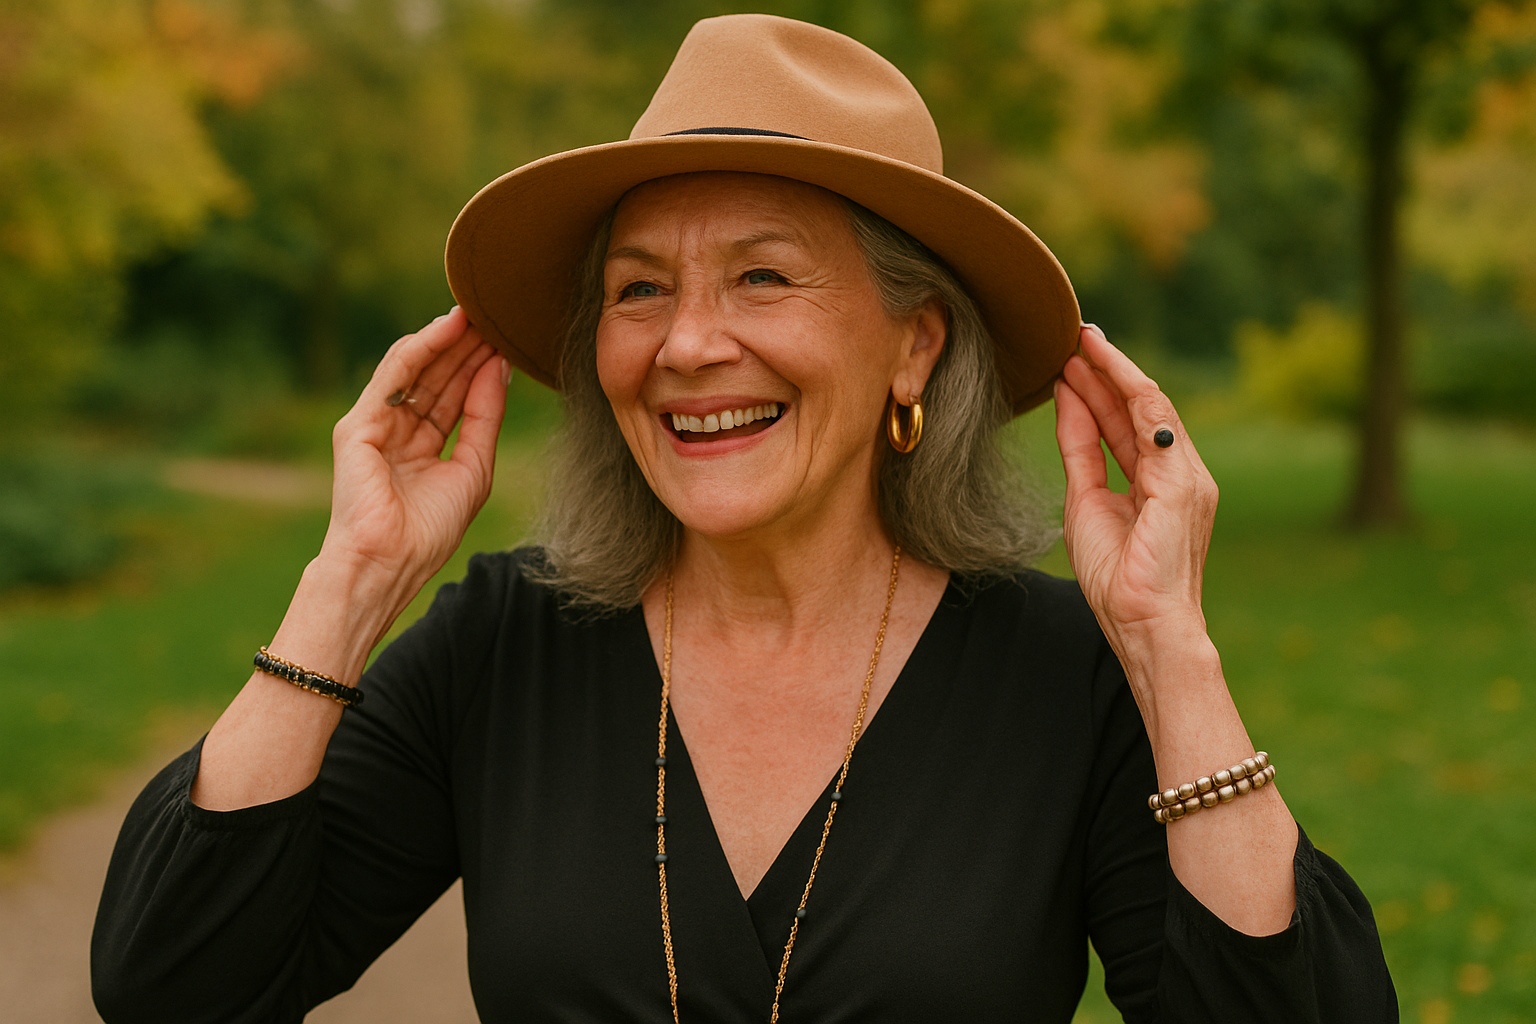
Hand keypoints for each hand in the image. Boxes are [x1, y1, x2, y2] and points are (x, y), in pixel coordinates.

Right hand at [321, 306, 507, 599]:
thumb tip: (500, 367)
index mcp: (423, 447)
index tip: (508, 338)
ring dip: (447, 340)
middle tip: (495, 314)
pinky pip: (394, 376)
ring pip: (417, 370)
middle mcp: (398, 431)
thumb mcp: (474, 467)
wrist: (390, 562)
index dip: (480, 367)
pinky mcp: (359, 424)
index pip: (454, 395)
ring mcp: (376, 425)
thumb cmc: (430, 530)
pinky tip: (447, 328)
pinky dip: (422, 348)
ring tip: (477, 313)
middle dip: (466, 347)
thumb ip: (485, 416)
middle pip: (437, 377)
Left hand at [1053, 324, 1218, 669]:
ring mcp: (1187, 474)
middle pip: (1139, 408)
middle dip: (1105, 370)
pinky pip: (1154, 420)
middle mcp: (1180, 473)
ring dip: (1112, 370)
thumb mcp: (1085, 502)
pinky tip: (1097, 366)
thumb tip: (1067, 405)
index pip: (1128, 424)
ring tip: (1080, 340)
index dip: (1100, 390)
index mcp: (1159, 483)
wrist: (1143, 623)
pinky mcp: (1183, 480)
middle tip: (1074, 336)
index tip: (1070, 362)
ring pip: (1149, 404)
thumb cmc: (1116, 579)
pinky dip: (1124, 388)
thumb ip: (1080, 453)